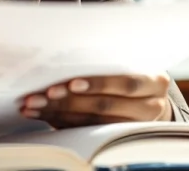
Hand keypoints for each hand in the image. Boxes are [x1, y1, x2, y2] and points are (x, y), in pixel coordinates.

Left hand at [19, 73, 171, 127]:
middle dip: (70, 100)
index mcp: (155, 81)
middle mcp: (150, 107)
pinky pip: (85, 130)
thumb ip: (109, 59)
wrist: (151, 97)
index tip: (72, 83)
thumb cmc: (133, 70)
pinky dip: (60, 121)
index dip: (98, 84)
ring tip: (34, 105)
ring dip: (58, 112)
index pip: (126, 84)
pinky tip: (41, 114)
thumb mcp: (131, 60)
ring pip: (92, 122)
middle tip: (43, 95)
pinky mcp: (116, 137)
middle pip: (105, 106)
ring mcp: (134, 126)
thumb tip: (67, 52)